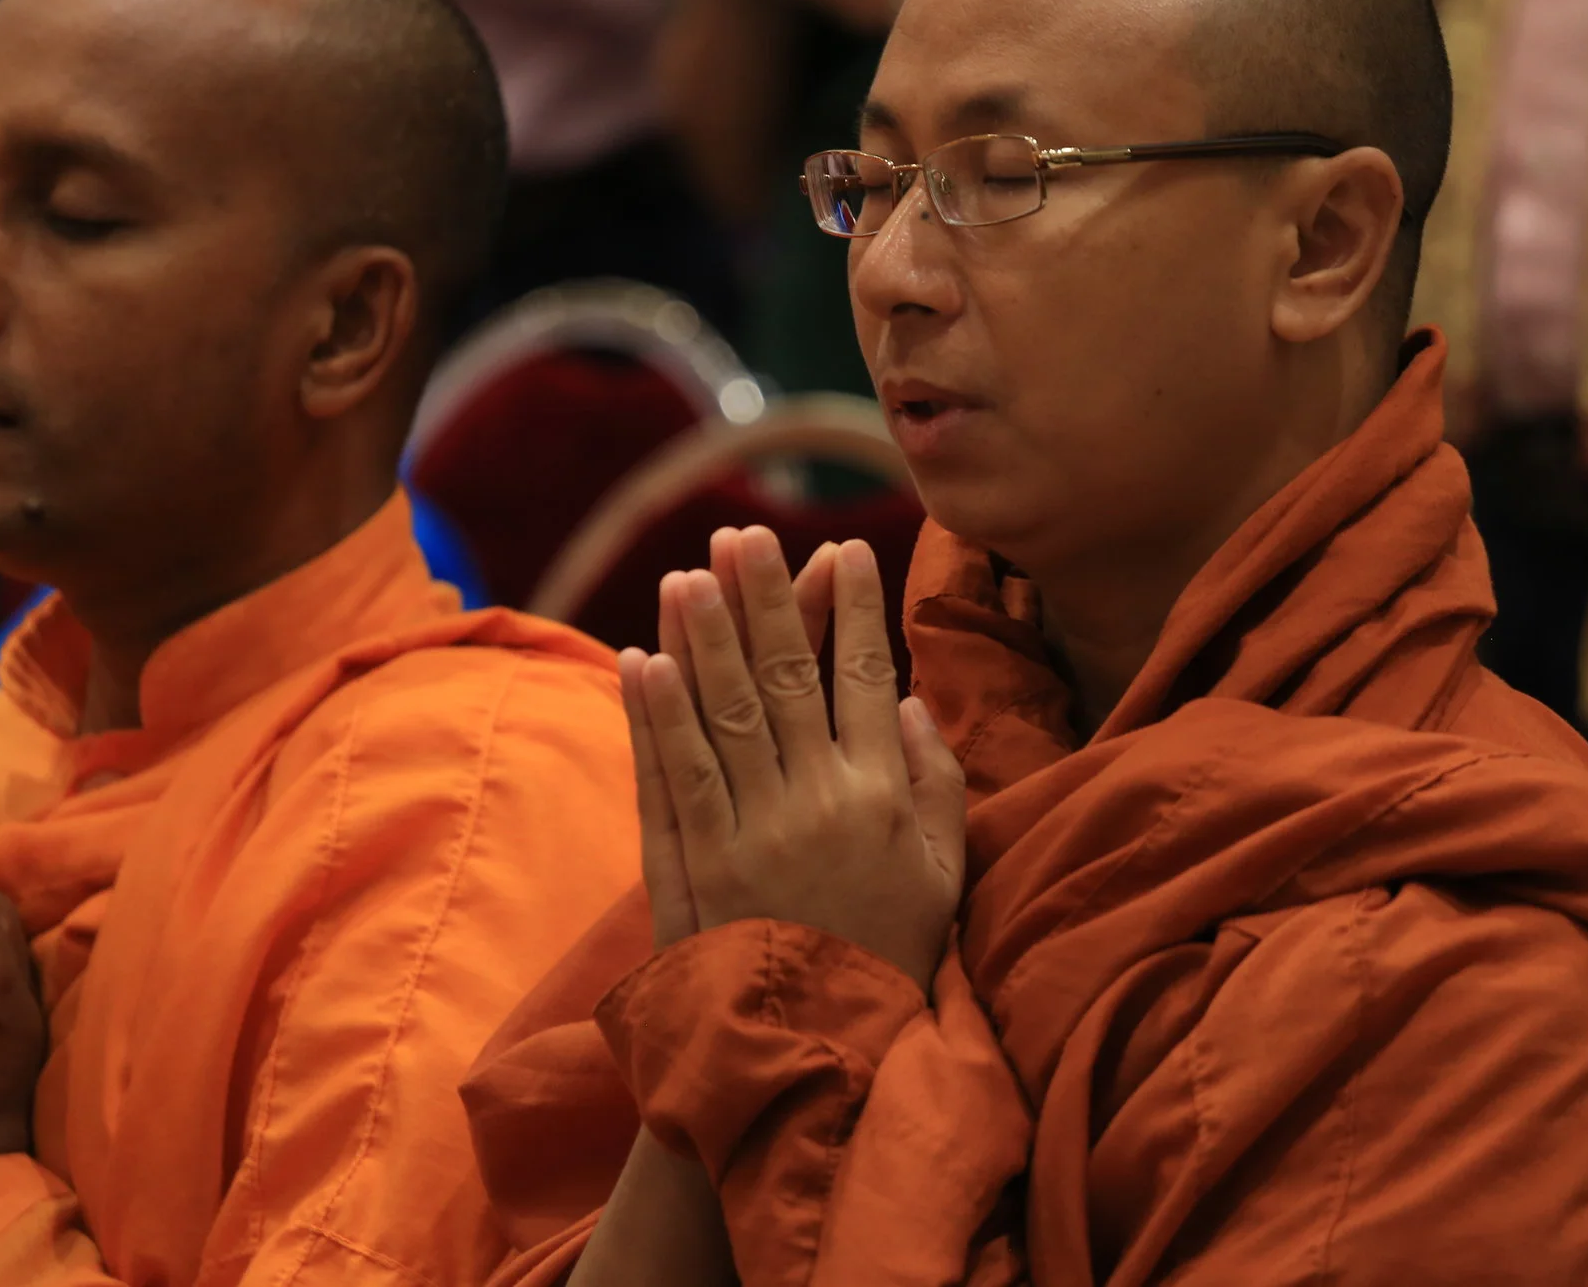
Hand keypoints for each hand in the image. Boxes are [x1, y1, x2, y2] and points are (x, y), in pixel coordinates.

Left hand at [624, 527, 962, 986]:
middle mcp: (814, 802)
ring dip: (700, 638)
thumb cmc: (888, 957)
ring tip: (686, 575)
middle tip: (745, 536)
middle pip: (782, 678)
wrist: (816, 1050)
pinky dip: (655, 715)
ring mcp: (748, 831)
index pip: (864, 679)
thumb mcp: (944, 875)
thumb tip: (907, 700)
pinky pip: (672, 775)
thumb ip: (937, 782)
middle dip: (764, 599)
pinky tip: (643, 660)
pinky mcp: (694, 864)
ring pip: (720, 713)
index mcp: (880, 798)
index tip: (847, 550)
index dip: (856, 610)